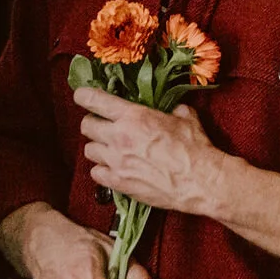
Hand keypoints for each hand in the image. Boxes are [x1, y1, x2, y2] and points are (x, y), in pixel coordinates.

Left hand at [74, 88, 225, 217]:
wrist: (198, 181)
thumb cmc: (193, 148)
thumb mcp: (185, 117)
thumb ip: (172, 110)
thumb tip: (172, 109)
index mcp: (133, 116)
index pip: (94, 100)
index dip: (84, 96)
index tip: (81, 95)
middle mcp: (119, 137)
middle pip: (86, 126)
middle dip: (93, 123)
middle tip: (102, 125)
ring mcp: (116, 161)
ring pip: (88, 150)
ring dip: (97, 147)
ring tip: (109, 148)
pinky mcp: (118, 183)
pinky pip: (96, 173)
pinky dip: (101, 169)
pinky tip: (113, 168)